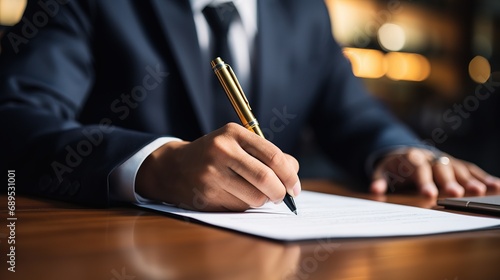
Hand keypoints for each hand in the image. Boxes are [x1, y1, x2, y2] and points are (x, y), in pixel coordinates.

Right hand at [136, 123, 300, 210]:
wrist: (174, 167)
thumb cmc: (215, 155)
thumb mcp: (238, 144)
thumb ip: (268, 155)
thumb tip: (294, 172)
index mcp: (234, 133)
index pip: (273, 155)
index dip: (290, 175)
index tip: (295, 187)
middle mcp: (222, 150)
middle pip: (265, 178)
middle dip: (280, 193)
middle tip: (281, 197)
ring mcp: (212, 173)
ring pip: (254, 197)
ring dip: (261, 201)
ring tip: (254, 193)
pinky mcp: (206, 194)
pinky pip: (239, 207)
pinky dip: (245, 206)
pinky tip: (234, 196)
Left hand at [370, 148, 499, 196]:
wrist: (407, 153)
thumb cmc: (395, 167)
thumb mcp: (382, 172)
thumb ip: (379, 180)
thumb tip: (375, 191)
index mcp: (412, 159)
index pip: (418, 171)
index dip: (424, 182)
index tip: (429, 195)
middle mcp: (432, 158)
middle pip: (441, 170)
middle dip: (449, 182)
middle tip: (457, 194)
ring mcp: (446, 160)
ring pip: (459, 169)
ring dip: (471, 180)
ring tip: (481, 191)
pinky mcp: (458, 164)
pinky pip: (472, 169)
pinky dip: (483, 177)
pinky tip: (495, 186)